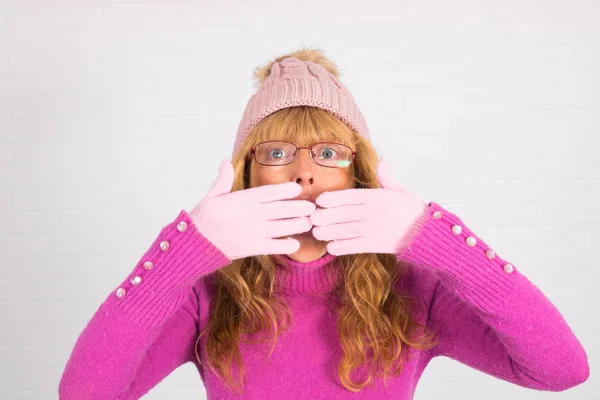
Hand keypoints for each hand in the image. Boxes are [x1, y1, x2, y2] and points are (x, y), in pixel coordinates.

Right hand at [190, 159, 314, 260]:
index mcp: (244, 199)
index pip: (271, 191)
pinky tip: (295, 243)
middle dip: (300, 208)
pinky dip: (288, 245)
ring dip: (298, 225)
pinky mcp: (254, 248)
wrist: (196, 243)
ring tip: (307, 223)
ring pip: (284, 227)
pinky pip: (277, 246)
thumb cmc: (204, 219)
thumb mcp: (213, 195)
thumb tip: (225, 161)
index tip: (298, 189)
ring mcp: (255, 232)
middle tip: (311, 208)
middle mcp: (252, 214)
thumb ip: (223, 179)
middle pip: (283, 209)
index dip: (287, 190)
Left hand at [310, 157, 426, 255]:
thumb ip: (386, 177)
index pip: (350, 195)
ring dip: (328, 232)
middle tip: (311, 218)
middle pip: (343, 213)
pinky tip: (331, 247)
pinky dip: (341, 247)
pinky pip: (354, 246)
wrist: (427, 233)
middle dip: (324, 216)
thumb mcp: (399, 190)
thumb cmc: (411, 211)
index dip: (332, 198)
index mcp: (377, 196)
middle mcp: (374, 211)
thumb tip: (382, 160)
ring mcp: (374, 229)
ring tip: (317, 233)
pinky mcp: (377, 245)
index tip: (319, 201)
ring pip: (345, 230)